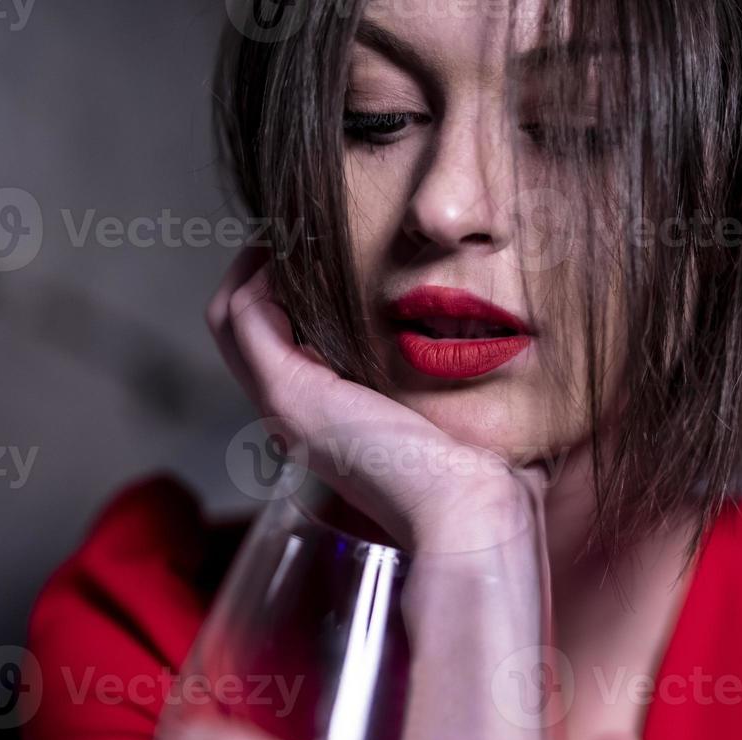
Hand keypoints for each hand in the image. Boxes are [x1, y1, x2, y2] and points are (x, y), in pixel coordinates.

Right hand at [207, 247, 536, 551]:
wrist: (472, 513)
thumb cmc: (484, 481)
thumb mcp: (463, 423)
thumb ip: (465, 390)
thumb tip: (508, 350)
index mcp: (332, 427)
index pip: (284, 350)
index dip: (295, 296)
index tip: (329, 251)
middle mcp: (299, 418)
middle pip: (245, 328)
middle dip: (264, 268)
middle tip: (300, 226)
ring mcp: (287, 407)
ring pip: (233, 317)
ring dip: (256, 263)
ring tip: (294, 223)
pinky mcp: (291, 395)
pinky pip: (246, 315)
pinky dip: (261, 272)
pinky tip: (299, 242)